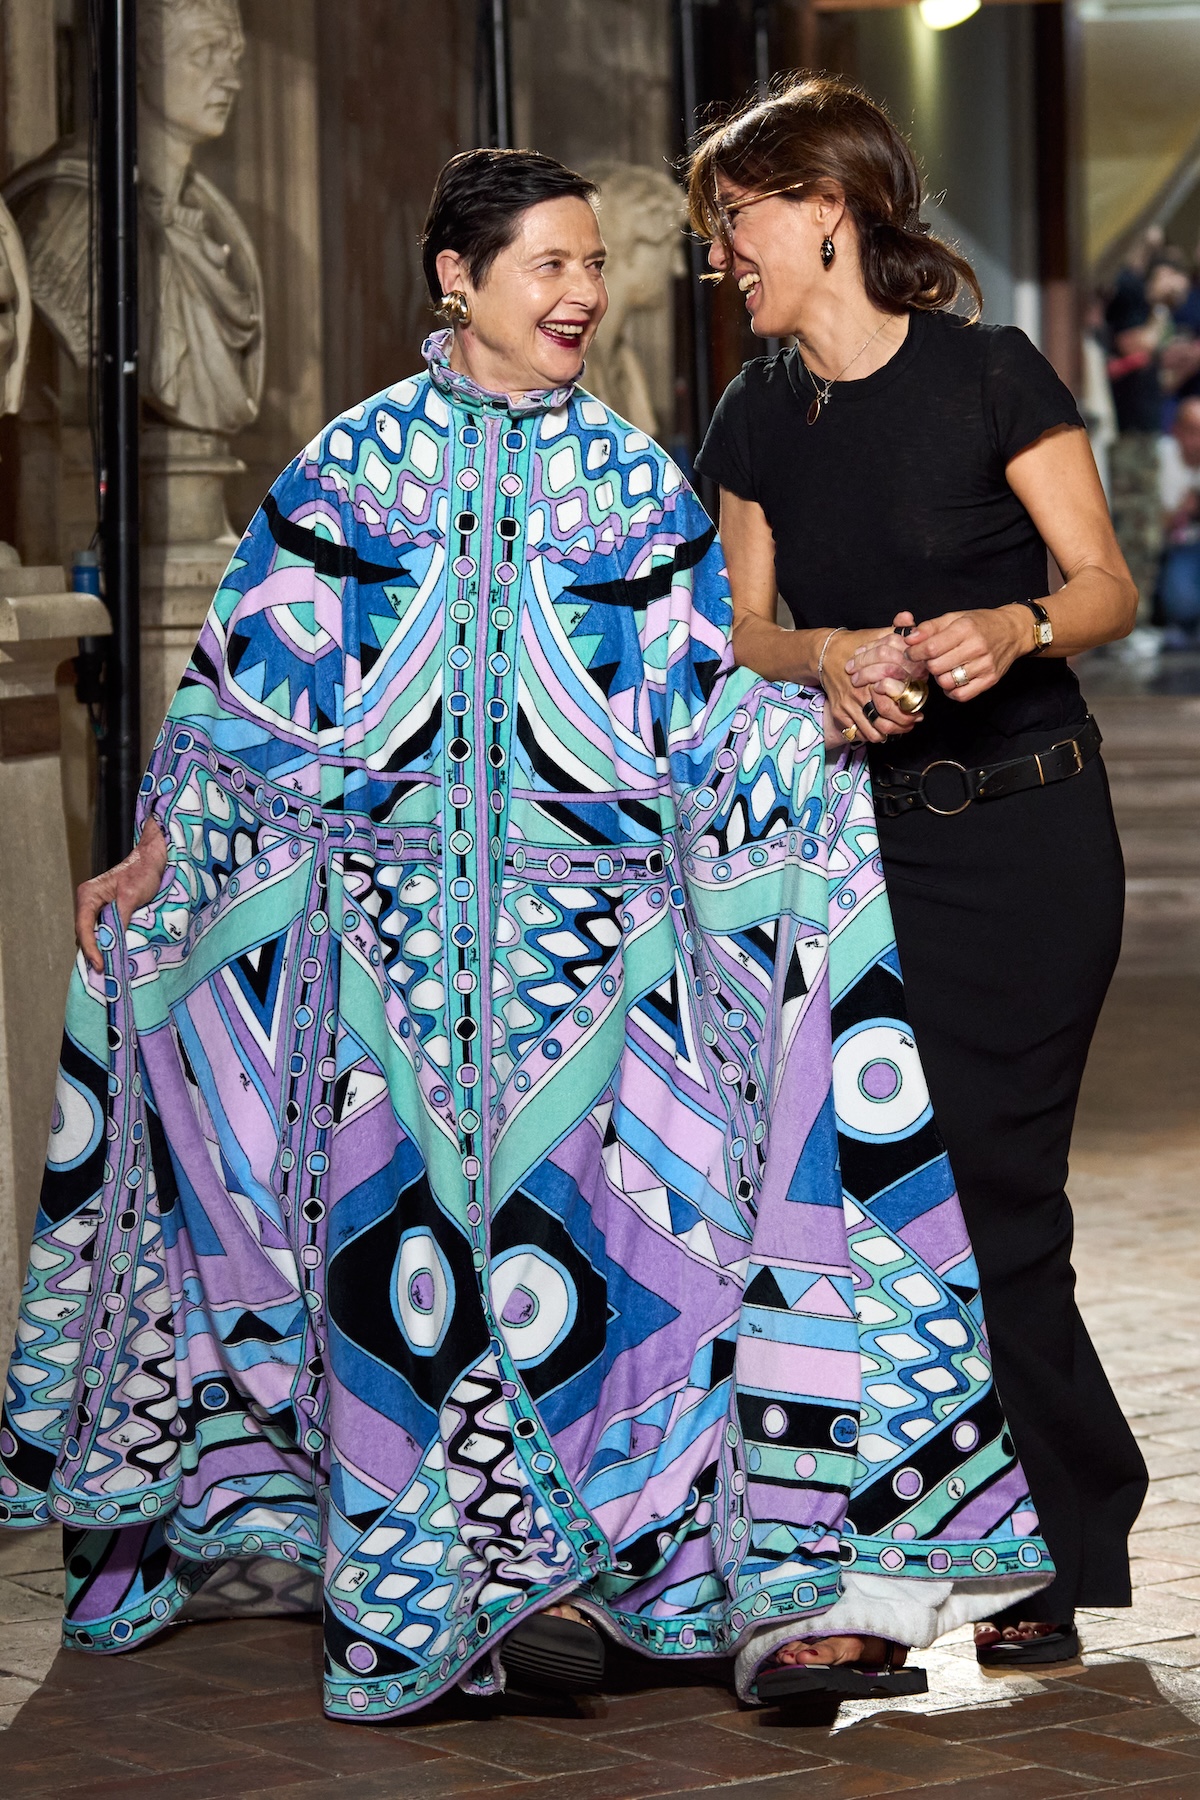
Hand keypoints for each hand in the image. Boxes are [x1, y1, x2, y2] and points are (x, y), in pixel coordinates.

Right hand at [76, 817, 168, 971]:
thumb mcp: (132, 896)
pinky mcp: (108, 911)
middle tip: (105, 972)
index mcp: (88, 895)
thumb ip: (120, 918)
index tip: (100, 964)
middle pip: (86, 933)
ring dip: (102, 948)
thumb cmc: (142, 872)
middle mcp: (88, 902)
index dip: (90, 948)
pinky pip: (104, 930)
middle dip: (94, 952)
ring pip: (94, 934)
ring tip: (111, 967)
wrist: (153, 859)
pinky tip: (117, 953)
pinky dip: (109, 942)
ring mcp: (97, 907)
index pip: (83, 927)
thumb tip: (113, 942)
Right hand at [822, 615, 922, 745]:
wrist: (824, 654)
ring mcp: (848, 706)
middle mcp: (860, 695)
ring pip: (872, 732)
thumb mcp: (876, 635)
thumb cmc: (853, 645)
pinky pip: (856, 733)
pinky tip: (878, 729)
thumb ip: (896, 629)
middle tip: (911, 723)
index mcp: (873, 679)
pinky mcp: (839, 713)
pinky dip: (869, 735)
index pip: (895, 704)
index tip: (920, 712)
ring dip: (887, 734)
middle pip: (885, 723)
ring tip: (898, 729)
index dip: (910, 713)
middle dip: (902, 727)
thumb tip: (909, 618)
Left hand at [904, 605, 1028, 702]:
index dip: (915, 653)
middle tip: (932, 659)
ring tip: (945, 667)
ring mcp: (985, 665)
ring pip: (947, 682)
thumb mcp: (954, 618)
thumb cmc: (980, 624)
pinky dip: (951, 690)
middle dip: (928, 664)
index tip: (912, 653)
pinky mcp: (990, 680)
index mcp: (965, 628)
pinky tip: (953, 679)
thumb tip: (909, 638)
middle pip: (936, 667)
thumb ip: (929, 628)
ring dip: (940, 677)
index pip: (931, 648)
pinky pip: (961, 695)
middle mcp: (977, 647)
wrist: (1012, 632)